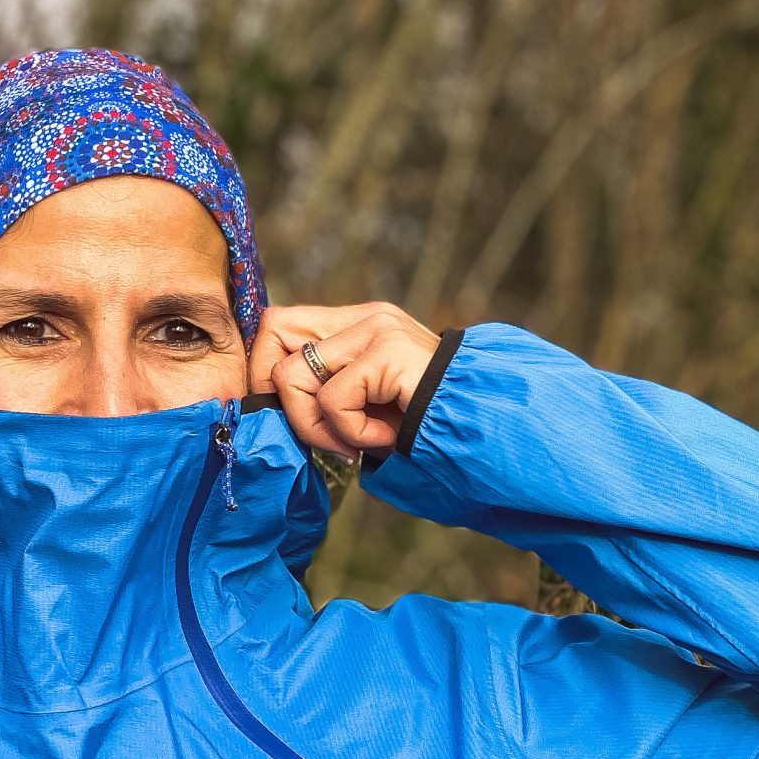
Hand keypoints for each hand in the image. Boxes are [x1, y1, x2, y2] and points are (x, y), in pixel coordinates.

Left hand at [248, 303, 443, 458]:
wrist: (492, 433)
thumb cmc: (430, 429)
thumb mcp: (369, 405)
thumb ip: (327, 393)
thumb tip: (267, 404)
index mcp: (361, 324)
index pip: (278, 324)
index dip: (266, 371)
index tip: (296, 416)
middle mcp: (367, 318)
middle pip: (273, 333)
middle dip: (283, 398)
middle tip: (325, 435)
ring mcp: (378, 330)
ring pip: (292, 377)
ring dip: (319, 427)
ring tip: (362, 440)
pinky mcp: (388, 352)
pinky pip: (332, 402)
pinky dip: (352, 434)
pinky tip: (386, 438)